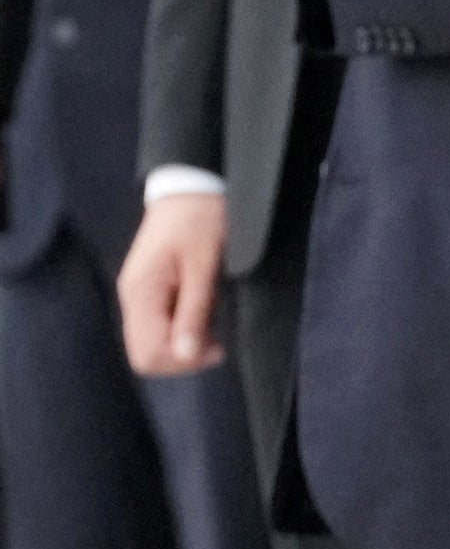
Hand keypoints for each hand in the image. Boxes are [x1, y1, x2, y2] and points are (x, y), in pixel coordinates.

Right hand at [118, 192, 227, 374]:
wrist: (190, 187)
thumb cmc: (202, 220)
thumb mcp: (204, 266)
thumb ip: (193, 311)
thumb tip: (185, 355)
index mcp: (142, 293)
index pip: (147, 354)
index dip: (181, 361)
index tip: (217, 347)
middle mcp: (132, 298)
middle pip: (144, 354)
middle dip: (181, 358)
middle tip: (218, 342)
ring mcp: (137, 294)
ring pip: (150, 342)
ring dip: (181, 345)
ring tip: (213, 326)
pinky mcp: (147, 289)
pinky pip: (156, 325)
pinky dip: (179, 330)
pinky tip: (203, 316)